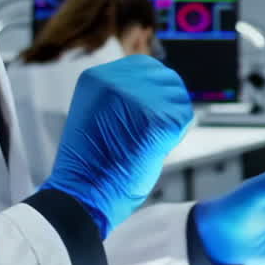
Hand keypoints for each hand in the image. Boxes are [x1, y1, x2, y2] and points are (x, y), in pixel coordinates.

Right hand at [41, 55, 192, 235]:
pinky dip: (175, 137)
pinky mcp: (156, 119)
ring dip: (173, 121)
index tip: (150, 114)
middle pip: (166, 79)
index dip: (156, 91)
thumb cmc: (92, 164)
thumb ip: (122, 97)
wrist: (82, 196)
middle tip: (152, 133)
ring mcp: (135, 97)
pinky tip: (154, 150)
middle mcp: (114, 80)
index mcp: (97, 77)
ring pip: (178, 98)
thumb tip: (157, 86)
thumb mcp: (97, 115)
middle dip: (168, 105)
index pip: (146, 67)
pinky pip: (183, 119)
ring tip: (148, 143)